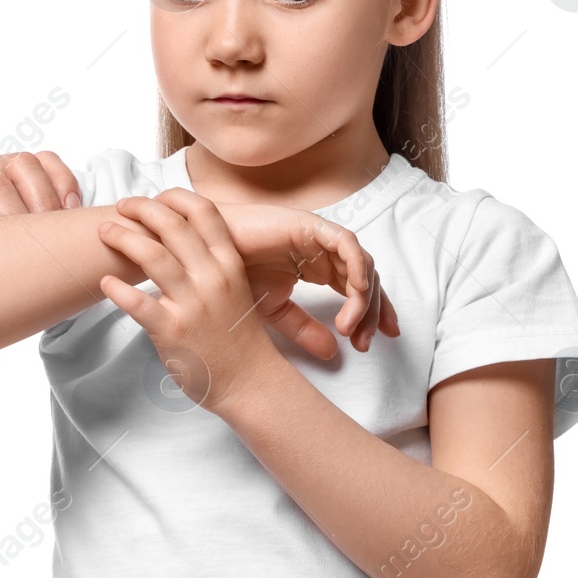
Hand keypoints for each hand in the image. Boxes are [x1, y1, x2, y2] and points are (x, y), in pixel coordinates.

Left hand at [96, 191, 393, 413]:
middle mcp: (212, 277)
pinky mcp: (172, 331)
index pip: (202, 212)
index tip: (153, 197)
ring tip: (105, 231)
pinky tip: (105, 281)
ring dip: (123, 238)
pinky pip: (138, 304)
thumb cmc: (238, 335)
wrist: (252, 382)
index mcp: (229, 263)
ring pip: (152, 256)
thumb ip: (212, 262)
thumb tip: (180, 235)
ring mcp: (192, 304)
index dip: (173, 197)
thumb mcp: (236, 288)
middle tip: (121, 207)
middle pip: (171, 225)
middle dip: (140, 209)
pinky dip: (117, 289)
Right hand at [217, 202, 400, 356]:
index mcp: (318, 268)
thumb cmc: (232, 275)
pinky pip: (346, 242)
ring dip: (362, 297)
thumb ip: (303, 329)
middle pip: (366, 279)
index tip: (375, 341)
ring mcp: (319, 237)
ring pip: (361, 264)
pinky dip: (355, 265)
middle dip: (372, 312)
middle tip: (364, 343)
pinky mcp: (311, 225)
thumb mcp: (273, 311)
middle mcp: (324, 252)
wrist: (202, 252)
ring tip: (349, 327)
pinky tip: (353, 292)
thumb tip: (333, 353)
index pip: (358, 289)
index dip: (373, 313)